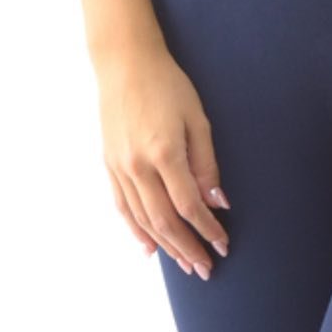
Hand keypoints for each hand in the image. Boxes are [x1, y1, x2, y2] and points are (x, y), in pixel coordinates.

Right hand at [96, 41, 230, 278]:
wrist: (124, 62)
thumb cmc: (167, 86)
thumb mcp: (197, 120)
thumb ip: (206, 164)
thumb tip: (217, 203)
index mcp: (163, 153)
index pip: (188, 205)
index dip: (207, 230)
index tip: (222, 245)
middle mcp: (137, 166)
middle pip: (164, 221)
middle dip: (187, 249)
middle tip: (205, 269)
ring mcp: (120, 167)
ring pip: (143, 219)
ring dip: (166, 246)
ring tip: (184, 264)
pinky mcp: (109, 165)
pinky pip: (123, 207)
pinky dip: (137, 230)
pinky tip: (150, 248)